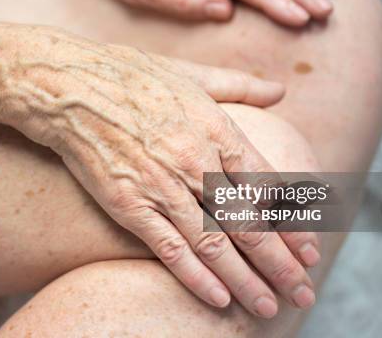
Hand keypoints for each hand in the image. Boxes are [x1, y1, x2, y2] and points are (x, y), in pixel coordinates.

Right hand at [0, 26, 319, 316]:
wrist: (70, 87)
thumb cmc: (132, 76)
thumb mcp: (192, 73)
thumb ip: (240, 85)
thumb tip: (280, 90)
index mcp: (218, 129)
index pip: (268, 187)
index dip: (293, 223)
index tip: (311, 248)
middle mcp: (197, 162)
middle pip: (249, 223)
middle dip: (282, 263)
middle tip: (304, 292)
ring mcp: (163, 186)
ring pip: (215, 244)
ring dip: (246, 281)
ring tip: (270, 307)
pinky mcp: (130, 205)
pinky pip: (170, 248)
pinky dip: (196, 277)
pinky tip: (220, 299)